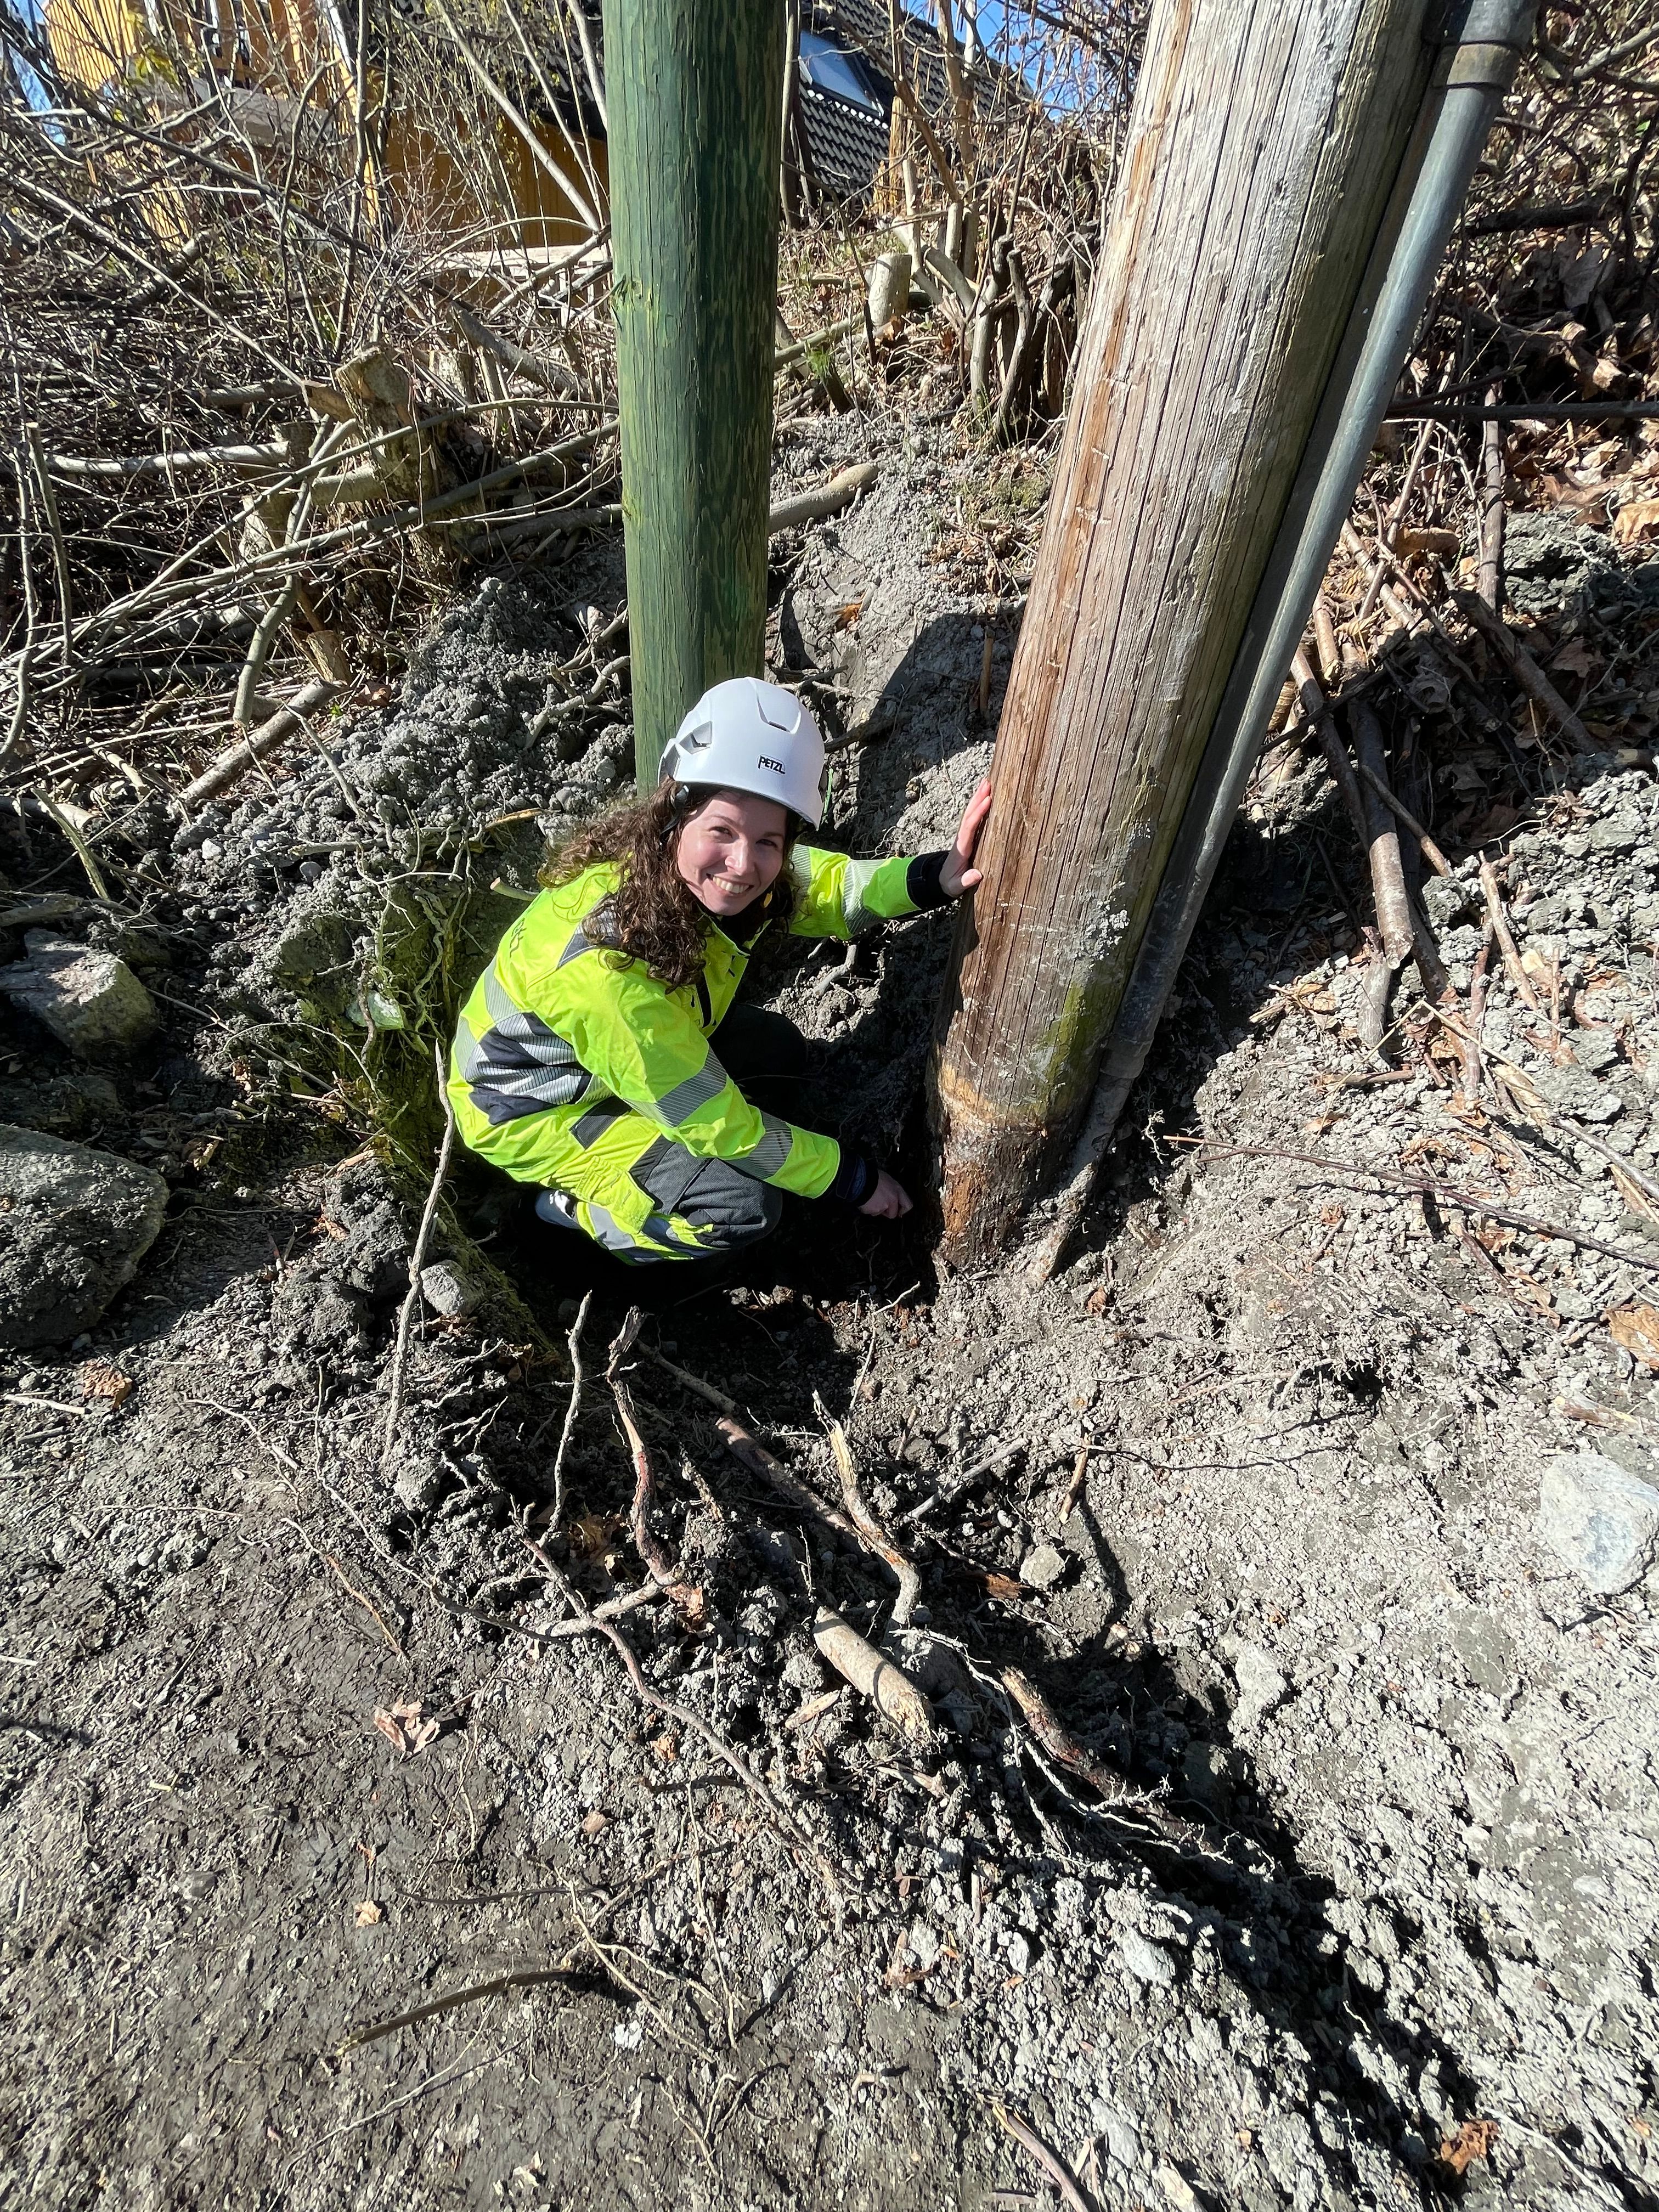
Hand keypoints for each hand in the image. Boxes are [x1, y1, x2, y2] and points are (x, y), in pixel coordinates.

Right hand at [858, 1169, 912, 1218]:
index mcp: (897, 1191)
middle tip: (881, 1204)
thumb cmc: (873, 1176)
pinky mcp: (872, 1210)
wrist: (860, 1179)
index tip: (899, 1210)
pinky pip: (870, 1212)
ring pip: (879, 1212)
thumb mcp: (888, 1180)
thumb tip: (892, 1195)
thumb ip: (892, 1190)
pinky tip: (866, 1199)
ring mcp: (882, 1207)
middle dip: (887, 1211)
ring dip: (876, 1208)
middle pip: (892, 1214)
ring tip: (871, 1197)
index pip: (908, 1205)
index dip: (903, 1210)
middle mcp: (892, 1200)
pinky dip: (868, 1207)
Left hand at [939, 775, 991, 897]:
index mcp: (961, 848)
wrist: (941, 881)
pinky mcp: (967, 835)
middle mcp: (961, 838)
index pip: (969, 827)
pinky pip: (973, 817)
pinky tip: (985, 796)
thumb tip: (977, 875)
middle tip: (987, 783)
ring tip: (986, 782)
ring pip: (970, 813)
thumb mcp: (956, 886)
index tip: (987, 801)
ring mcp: (963, 835)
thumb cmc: (951, 883)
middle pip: (969, 814)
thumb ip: (965, 881)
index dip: (978, 814)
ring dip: (978, 798)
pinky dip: (978, 805)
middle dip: (978, 798)